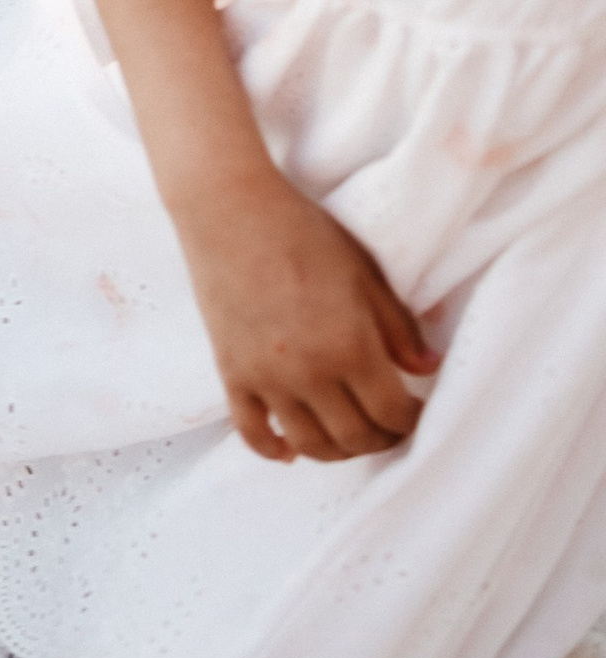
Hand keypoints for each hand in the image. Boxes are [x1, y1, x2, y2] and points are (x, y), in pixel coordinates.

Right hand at [177, 177, 438, 461]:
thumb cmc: (302, 230)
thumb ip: (398, 326)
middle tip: (388, 425)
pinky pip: (253, 432)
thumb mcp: (363, 270)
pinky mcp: (232, 372)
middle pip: (356, 438)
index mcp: (350, 344)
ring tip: (347, 433)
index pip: (393, 414)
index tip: (417, 413)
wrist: (228, 206)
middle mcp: (310, 372)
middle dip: (381, 439)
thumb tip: (428, 368)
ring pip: (310, 445)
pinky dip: (274, 450)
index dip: (413, 422)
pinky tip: (290, 448)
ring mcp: (267, 377)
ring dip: (337, 451)